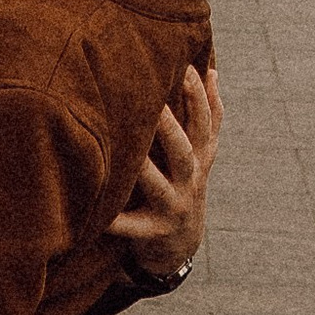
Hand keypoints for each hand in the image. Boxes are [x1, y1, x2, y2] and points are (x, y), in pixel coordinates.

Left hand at [108, 63, 221, 280]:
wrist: (181, 245)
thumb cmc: (184, 184)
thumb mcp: (201, 154)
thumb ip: (207, 115)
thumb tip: (211, 70)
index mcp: (200, 158)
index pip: (205, 123)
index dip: (199, 98)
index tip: (187, 70)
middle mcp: (190, 181)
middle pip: (182, 150)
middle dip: (169, 127)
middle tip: (154, 102)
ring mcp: (174, 207)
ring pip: (159, 185)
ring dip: (144, 170)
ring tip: (129, 153)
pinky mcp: (154, 232)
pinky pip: (134, 227)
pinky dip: (118, 222)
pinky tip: (102, 215)